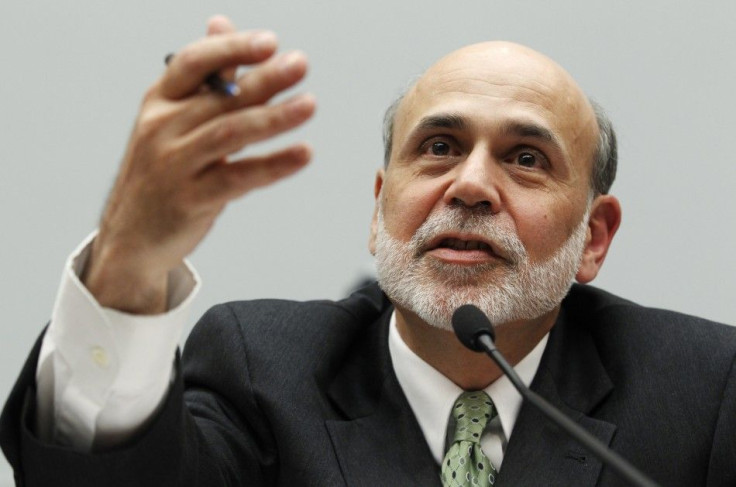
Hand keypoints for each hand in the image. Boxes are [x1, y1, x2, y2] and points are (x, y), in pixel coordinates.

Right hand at [83, 16, 314, 313]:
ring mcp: (174, 165)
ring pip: (230, 133)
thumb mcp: (172, 120)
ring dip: (273, 117)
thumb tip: (221, 25)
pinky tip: (303, 154)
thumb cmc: (161, 172)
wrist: (130, 236)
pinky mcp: (191, 199)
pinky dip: (274, 165)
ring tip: (309, 105)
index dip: (232, 48)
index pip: (195, 62)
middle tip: (300, 65)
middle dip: (264, 79)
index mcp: (159, 102)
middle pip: (221, 97)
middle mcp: (162, 128)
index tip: (270, 42)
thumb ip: (204, 78)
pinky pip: (239, 177)